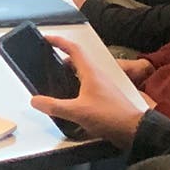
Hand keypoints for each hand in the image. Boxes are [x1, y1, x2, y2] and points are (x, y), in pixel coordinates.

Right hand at [31, 35, 149, 148]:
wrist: (134, 130)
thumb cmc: (109, 116)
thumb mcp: (77, 112)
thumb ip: (54, 106)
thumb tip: (35, 100)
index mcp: (91, 73)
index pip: (73, 49)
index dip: (59, 41)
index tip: (46, 38)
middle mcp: (97, 76)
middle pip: (77, 61)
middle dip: (60, 60)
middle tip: (46, 64)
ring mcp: (102, 86)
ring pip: (82, 74)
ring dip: (68, 74)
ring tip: (54, 82)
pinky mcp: (105, 97)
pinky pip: (86, 85)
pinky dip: (75, 86)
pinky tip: (70, 99)